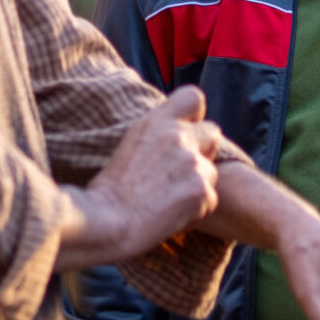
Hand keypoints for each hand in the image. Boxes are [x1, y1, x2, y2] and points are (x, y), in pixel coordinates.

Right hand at [60, 86, 222, 267]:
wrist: (107, 222)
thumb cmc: (110, 189)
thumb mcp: (130, 144)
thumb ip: (157, 134)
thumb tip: (173, 133)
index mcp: (157, 121)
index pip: (194, 97)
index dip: (194, 115)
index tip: (186, 129)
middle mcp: (179, 136)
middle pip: (212, 132)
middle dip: (202, 150)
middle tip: (181, 171)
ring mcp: (193, 163)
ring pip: (211, 171)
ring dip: (197, 184)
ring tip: (169, 199)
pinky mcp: (202, 191)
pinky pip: (210, 199)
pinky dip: (196, 209)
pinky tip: (172, 215)